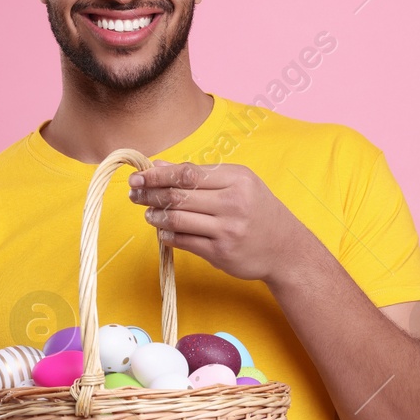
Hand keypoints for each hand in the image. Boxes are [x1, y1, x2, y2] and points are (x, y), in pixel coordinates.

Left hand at [128, 160, 311, 282]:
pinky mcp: (220, 252)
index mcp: (237, 179)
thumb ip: (199, 174)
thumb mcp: (238, 183)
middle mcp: (233, 203)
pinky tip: (163, 230)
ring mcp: (226, 230)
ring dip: (156, 216)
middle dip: (150, 194)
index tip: (138, 176)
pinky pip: (184, 241)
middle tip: (134, 193)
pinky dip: (167, 235)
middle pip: (179, 196)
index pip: (187, 173)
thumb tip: (158, 166)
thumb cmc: (259, 211)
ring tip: (149, 213)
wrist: (286, 249)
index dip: (157, 175)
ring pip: (177, 219)